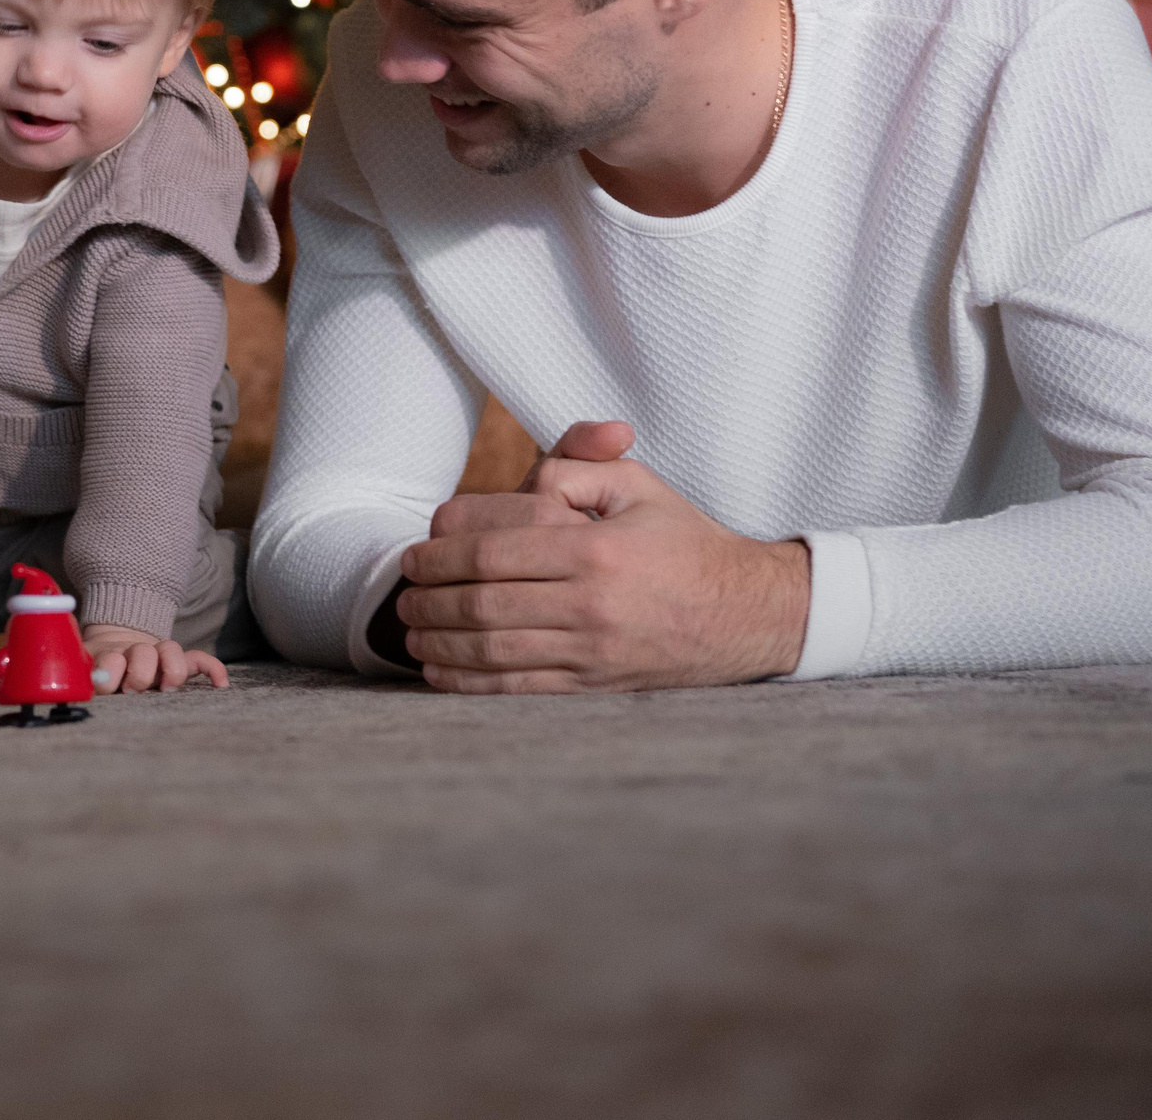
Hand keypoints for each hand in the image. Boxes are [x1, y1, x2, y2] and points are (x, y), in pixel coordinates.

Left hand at [81, 623, 229, 693]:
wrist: (111, 650)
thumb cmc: (96, 672)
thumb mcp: (82, 672)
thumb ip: (80, 677)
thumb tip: (77, 686)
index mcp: (108, 658)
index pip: (110, 659)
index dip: (109, 671)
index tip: (106, 686)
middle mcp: (135, 654)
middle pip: (144, 653)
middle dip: (139, 673)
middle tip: (133, 691)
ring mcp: (158, 658)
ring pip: (171, 650)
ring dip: (171, 669)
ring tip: (167, 689)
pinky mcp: (177, 664)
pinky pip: (199, 661)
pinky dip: (212, 669)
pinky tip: (220, 685)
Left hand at [395, 426, 810, 693]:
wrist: (748, 613)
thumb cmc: (682, 541)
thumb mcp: (637, 485)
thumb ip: (578, 462)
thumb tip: (526, 477)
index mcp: (596, 549)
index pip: (496, 548)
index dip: (444, 549)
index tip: (417, 550)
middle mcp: (592, 603)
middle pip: (483, 601)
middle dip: (430, 597)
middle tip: (403, 592)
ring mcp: (593, 651)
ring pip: (493, 649)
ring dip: (440, 641)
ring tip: (411, 630)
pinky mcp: (595, 686)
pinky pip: (519, 689)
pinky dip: (469, 683)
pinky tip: (439, 673)